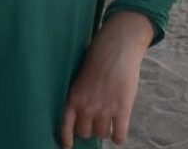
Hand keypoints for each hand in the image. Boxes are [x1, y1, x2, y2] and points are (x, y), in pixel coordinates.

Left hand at [59, 11, 153, 147]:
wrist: (116, 48)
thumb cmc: (97, 60)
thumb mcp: (79, 78)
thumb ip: (79, 97)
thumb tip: (80, 116)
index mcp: (73, 97)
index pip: (65, 126)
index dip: (66, 138)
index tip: (68, 145)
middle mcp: (86, 106)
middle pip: (85, 133)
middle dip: (89, 130)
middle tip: (94, 123)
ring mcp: (104, 109)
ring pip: (102, 134)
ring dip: (105, 131)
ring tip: (108, 121)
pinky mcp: (122, 109)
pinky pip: (119, 135)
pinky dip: (119, 137)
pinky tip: (119, 132)